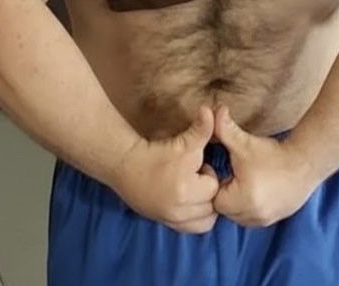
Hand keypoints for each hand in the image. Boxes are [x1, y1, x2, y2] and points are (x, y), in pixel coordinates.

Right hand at [112, 107, 219, 233]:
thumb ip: (202, 128)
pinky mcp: (163, 222)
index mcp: (186, 190)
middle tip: (198, 178)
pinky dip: (193, 218)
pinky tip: (187, 201)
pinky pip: (188, 228)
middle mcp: (179, 210)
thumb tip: (212, 110)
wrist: (125, 164)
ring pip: (203, 222)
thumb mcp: (182, 141)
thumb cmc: (156, 152)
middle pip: (210, 207)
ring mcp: (170, 218)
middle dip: (208, 192)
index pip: (213, 187)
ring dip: (204, 208)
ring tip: (195, 191)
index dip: (209, 173)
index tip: (199, 164)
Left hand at [212, 107, 316, 227]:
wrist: (306, 162)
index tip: (226, 168)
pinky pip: (253, 217)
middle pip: (226, 210)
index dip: (216, 183)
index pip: (214, 199)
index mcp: (241, 201)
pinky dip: (251, 205)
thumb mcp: (244, 142)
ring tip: (246, 180)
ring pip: (239, 215)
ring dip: (239, 201)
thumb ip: (223, 128)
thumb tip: (208, 111)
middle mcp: (252, 216)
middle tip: (235, 173)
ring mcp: (265, 220)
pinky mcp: (275, 219)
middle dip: (227, 193)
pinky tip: (258, 187)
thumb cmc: (273, 155)